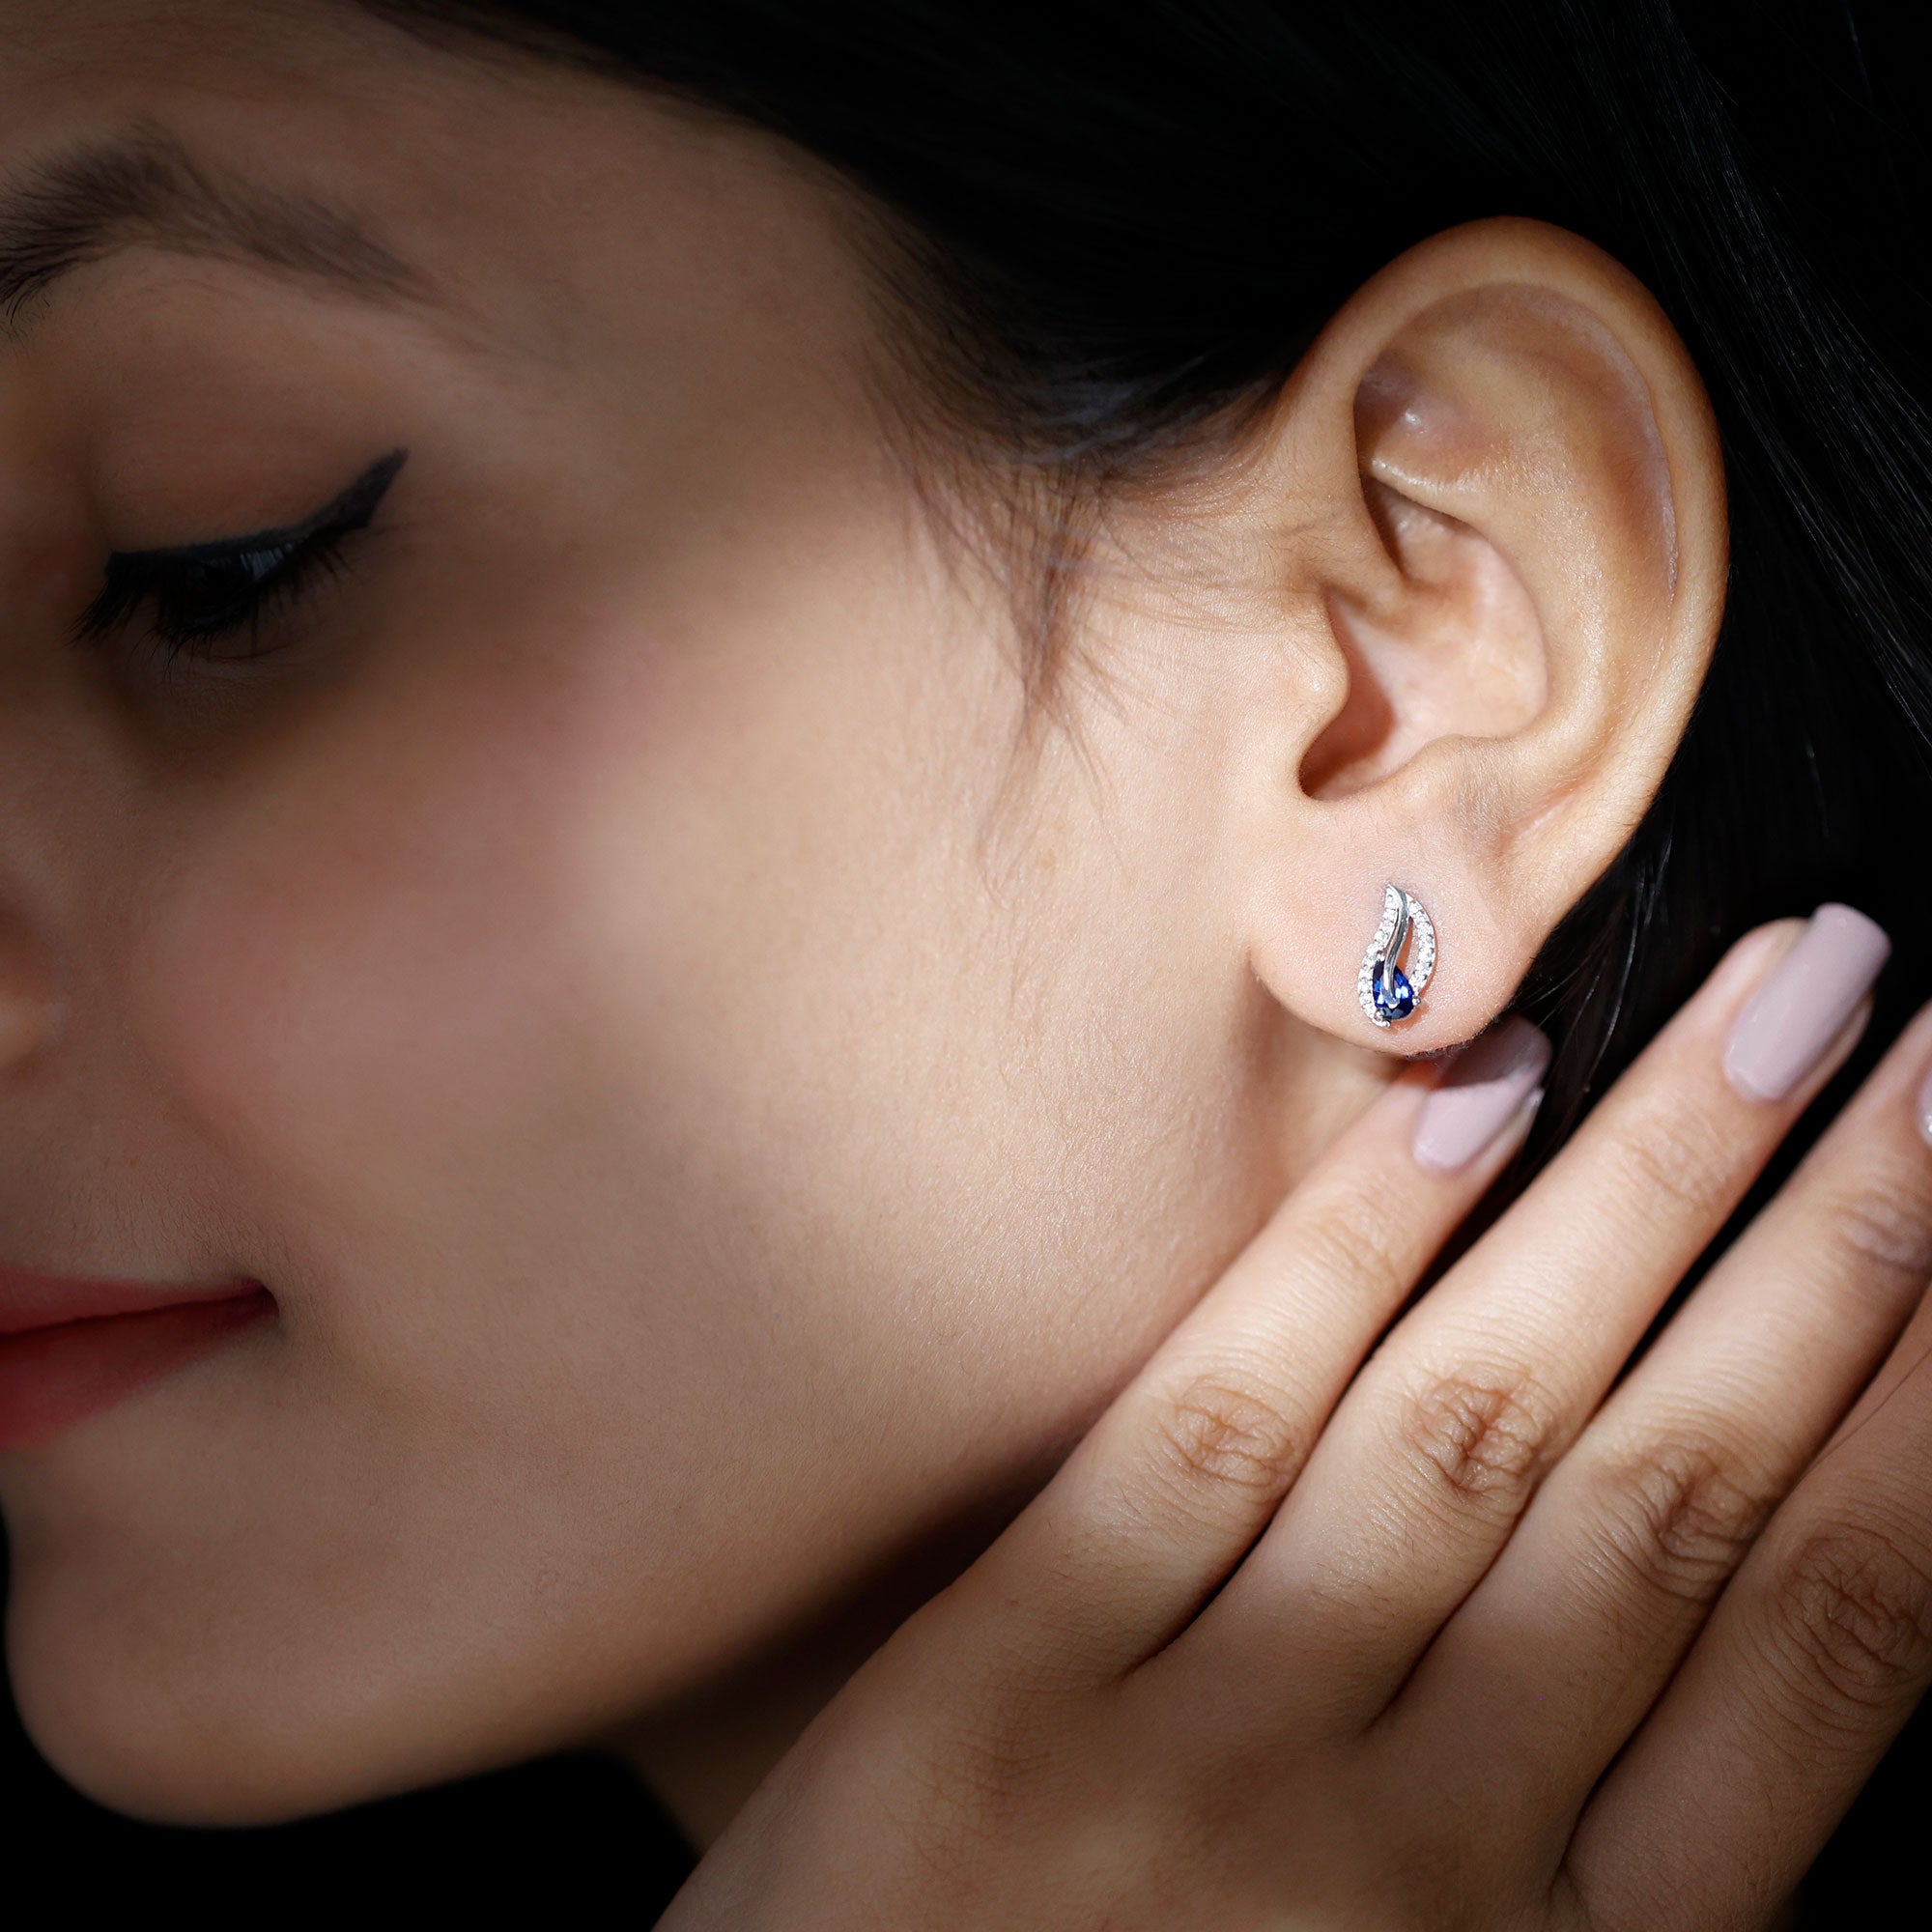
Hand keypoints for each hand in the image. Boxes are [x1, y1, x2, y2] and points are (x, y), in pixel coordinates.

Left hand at [660, 909, 1930, 1931]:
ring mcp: (1202, 1756)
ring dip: (1647, 1192)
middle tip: (1917, 1034)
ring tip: (1776, 1007)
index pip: (1818, 1631)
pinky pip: (1212, 1425)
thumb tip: (1780, 1625)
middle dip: (1835, 1241)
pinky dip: (1351, 1250)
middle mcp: (1421, 1862)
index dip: (1921, 1402)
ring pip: (1479, 1419)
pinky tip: (1467, 1095)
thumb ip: (1613, 1877)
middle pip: (1677, 1486)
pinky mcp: (997, 1688)